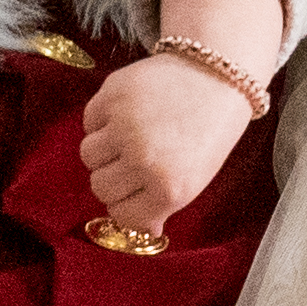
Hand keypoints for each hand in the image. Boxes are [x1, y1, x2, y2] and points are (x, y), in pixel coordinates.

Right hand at [82, 55, 256, 243]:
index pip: (122, 215)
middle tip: (134, 160)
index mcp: (170, 188)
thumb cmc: (209, 130)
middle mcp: (143, 160)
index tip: (134, 193)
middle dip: (114, 178)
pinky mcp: (112, 96)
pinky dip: (101, 121)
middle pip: (100, 187)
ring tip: (129, 135)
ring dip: (104, 150)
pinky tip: (127, 113)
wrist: (217, 75)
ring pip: (88, 156)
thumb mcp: (195, 179)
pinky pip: (89, 122)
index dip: (126, 205)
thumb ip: (163, 206)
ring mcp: (124, 126)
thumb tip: (146, 231)